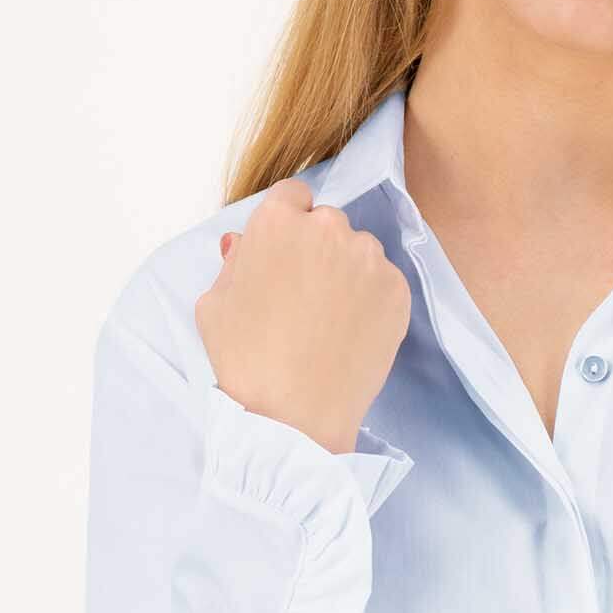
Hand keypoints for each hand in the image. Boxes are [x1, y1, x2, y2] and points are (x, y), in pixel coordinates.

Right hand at [195, 177, 411, 455]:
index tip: (288, 253)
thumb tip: (244, 244)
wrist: (294, 414)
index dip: (289, 225)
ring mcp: (368, 259)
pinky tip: (353, 331)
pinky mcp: (398, 291)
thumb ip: (234, 263)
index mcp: (278, 221)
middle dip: (318, 249)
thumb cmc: (244, 360)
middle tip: (306, 294)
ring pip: (360, 253)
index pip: (293, 198)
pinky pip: (385, 283)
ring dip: (349, 272)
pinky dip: (373, 300)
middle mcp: (328, 228)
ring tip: (331, 319)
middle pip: (328, 224)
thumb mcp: (214, 303)